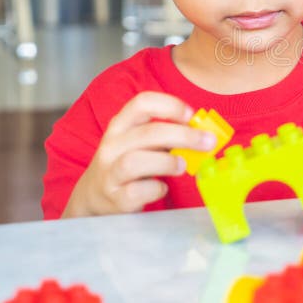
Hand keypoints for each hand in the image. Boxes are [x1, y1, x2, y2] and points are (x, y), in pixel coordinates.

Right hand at [62, 92, 216, 217]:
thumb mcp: (141, 142)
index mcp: (121, 125)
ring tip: (183, 166)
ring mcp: (110, 173)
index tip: (191, 115)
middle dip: (183, 135)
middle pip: (147, 133)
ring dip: (167, 162)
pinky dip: (155, 189)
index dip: (170, 105)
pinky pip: (135, 192)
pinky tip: (162, 188)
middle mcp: (112, 146)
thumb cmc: (127, 164)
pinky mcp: (114, 198)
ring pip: (135, 161)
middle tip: (207, 142)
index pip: (142, 103)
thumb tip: (203, 132)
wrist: (95, 197)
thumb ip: (166, 135)